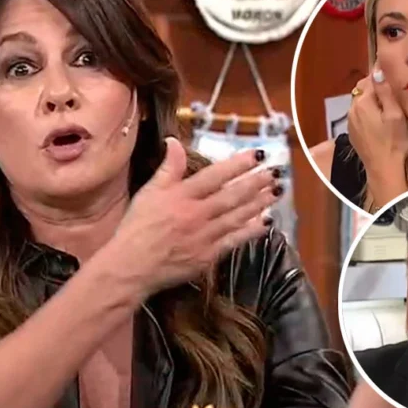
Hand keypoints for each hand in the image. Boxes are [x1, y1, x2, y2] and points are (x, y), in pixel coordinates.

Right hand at [105, 137, 280, 296]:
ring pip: (238, 216)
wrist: (131, 266)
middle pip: (232, 195)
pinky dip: (251, 231)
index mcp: (181, 196)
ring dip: (259, 203)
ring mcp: (205, 236)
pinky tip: (266, 222)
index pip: (215, 176)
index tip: (258, 155)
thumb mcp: (148, 192)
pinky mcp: (208, 255)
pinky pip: (234, 240)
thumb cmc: (136, 227)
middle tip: (277, 171)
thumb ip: (168, 167)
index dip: (238, 164)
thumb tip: (175, 141)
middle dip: (257, 182)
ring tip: (276, 191)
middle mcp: (196, 214)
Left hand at [347, 67, 407, 204]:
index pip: (370, 79)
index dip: (382, 76)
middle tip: (393, 90)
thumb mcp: (395, 114)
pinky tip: (379, 119)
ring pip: (361, 102)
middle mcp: (352, 110)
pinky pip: (359, 115)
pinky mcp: (353, 132)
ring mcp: (350, 122)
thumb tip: (377, 70)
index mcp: (362, 103)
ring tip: (388, 104)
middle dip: (376, 87)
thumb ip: (385, 91)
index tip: (394, 76)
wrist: (383, 169)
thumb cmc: (393, 142)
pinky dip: (368, 112)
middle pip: (363, 90)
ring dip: (372, 100)